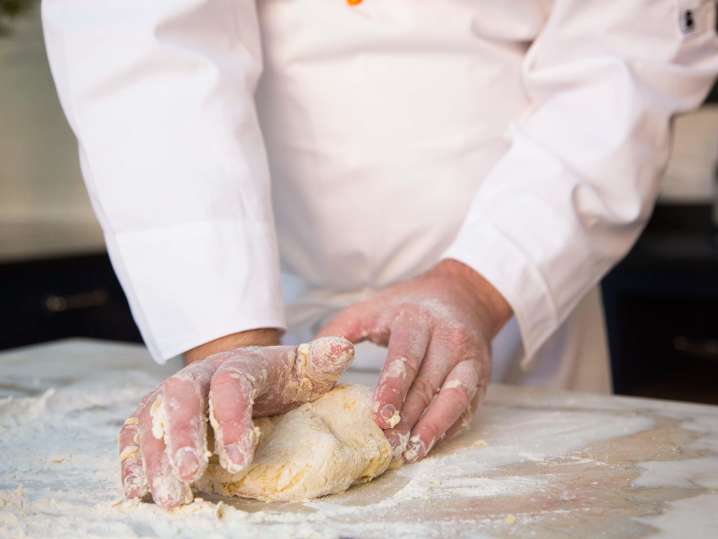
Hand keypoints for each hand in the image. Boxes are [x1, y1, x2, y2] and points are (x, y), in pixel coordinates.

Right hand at [119, 336, 353, 508]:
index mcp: (238, 364)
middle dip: (182, 436)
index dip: (231, 420)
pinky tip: (136, 488)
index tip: (239, 461)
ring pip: (150, 416)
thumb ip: (322, 361)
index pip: (230, 385)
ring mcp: (172, 394)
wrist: (245, 372)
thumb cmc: (280, 378)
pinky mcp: (154, 415)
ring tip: (166, 495)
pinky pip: (134, 431)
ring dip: (153, 456)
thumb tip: (343, 348)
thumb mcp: (305, 369)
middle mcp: (199, 375)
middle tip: (190, 475)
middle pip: (180, 396)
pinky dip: (131, 458)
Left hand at [318, 259, 510, 462]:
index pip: (406, 357)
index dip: (393, 388)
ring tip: (413, 452)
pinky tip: (431, 443)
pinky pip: (469, 405)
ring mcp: (470, 357)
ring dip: (435, 428)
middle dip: (409, 417)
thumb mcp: (372, 307)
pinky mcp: (481, 375)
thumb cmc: (408, 305)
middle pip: (429, 382)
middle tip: (389, 446)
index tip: (379, 416)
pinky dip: (450, 427)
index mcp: (417, 320)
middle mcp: (449, 337)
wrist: (462, 295)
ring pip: (456, 397)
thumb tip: (313, 355)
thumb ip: (340, 329)